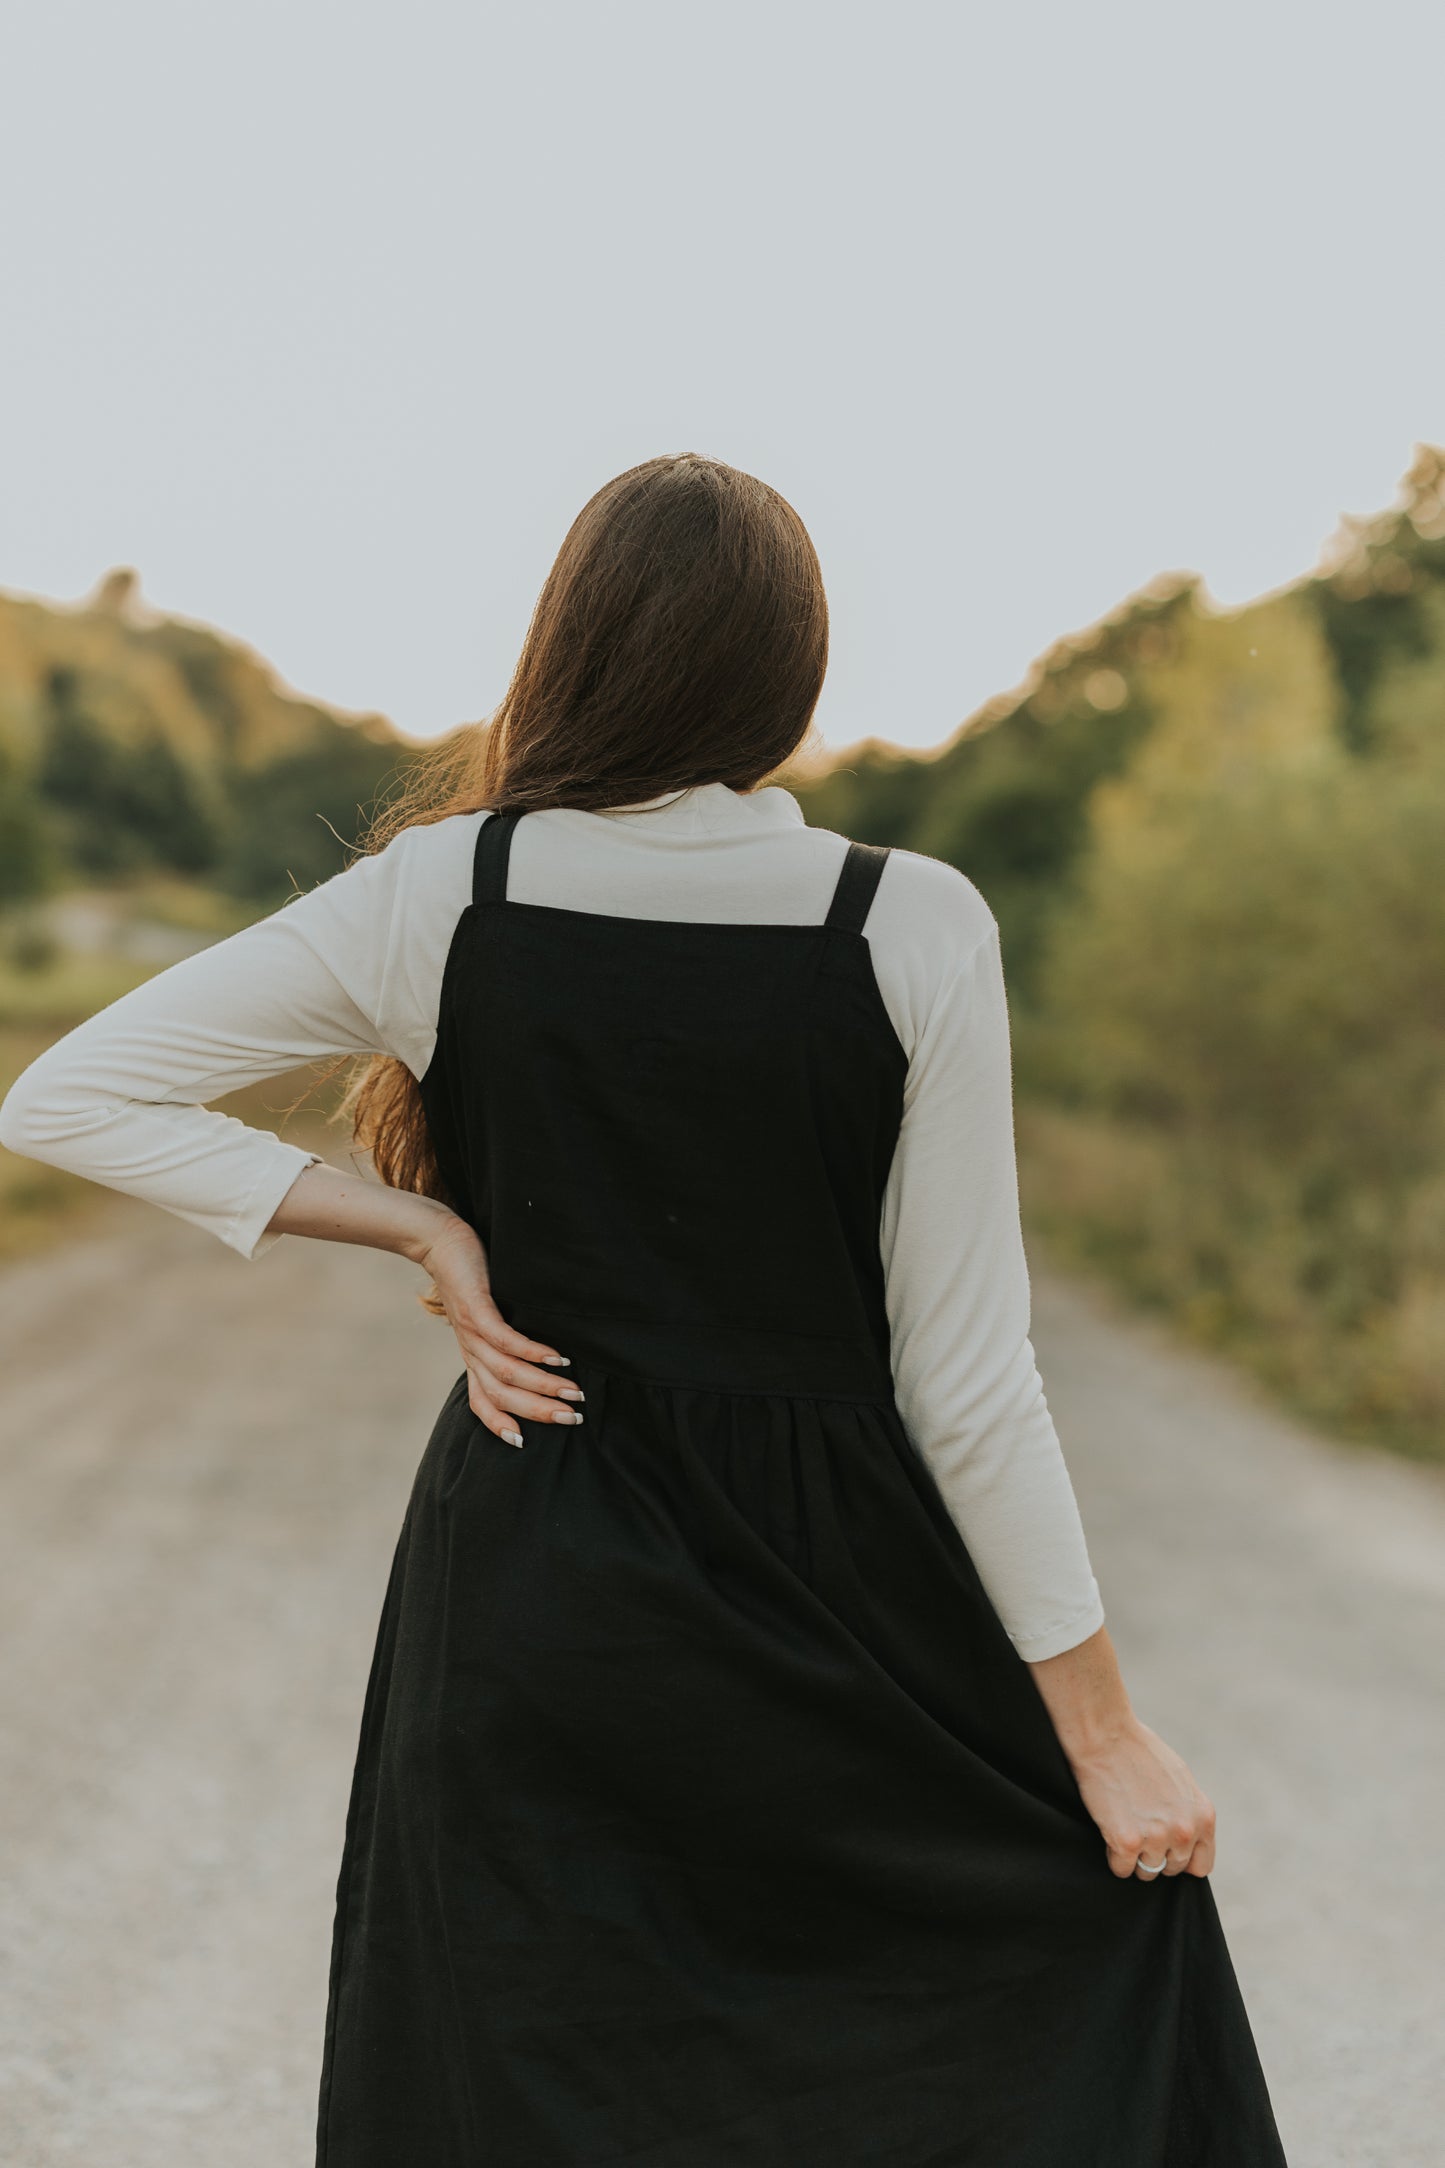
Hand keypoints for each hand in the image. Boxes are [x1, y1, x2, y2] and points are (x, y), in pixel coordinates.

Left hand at [416, 1211, 584, 1448]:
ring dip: (542, 1385)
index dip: (500, 1424)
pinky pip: (504, 1339)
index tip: (525, 1443)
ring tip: (574, 1391)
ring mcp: (471, 1332)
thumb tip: (541, 1357)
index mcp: (473, 1357)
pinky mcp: (476, 1309)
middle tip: (573, 1419)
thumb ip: (504, 1339)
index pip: (481, 1402)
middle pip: (501, 1394)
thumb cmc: (471, 1278)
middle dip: (537, 1411)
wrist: (440, 1242)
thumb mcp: (486, 1315)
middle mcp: (471, 1351)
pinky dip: (531, 1352)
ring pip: (506, 1372)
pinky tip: (556, 1357)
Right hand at [1065, 1713, 1216, 1880]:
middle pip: (1171, 1869)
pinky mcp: (1127, 1842)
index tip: (1165, 1848)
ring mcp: (1157, 1838)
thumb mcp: (1180, 1780)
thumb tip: (1188, 1838)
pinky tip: (1110, 1829)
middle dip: (1155, 1854)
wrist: (1105, 1734)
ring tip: (1123, 1825)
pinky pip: (1121, 1869)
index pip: (1201, 1865)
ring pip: (1146, 1872)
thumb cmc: (1139, 1751)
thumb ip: (1189, 1813)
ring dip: (1133, 1857)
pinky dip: (1113, 1855)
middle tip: (1138, 1827)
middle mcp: (1185, 1831)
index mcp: (1203, 1816)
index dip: (1181, 1859)